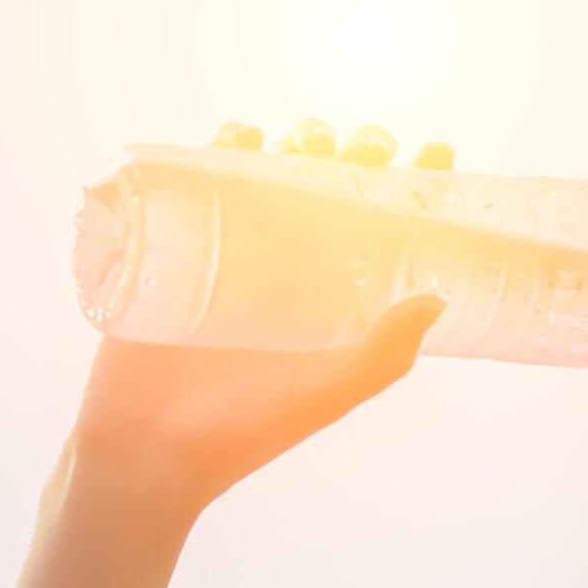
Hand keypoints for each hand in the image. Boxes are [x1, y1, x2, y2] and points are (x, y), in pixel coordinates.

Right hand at [65, 119, 457, 523]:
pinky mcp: (179, 248)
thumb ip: (382, 356)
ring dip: (294, 142)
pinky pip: (202, 184)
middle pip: (332, 188)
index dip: (414, 185)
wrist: (148, 452)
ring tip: (309, 137)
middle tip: (365, 144)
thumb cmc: (246, 431)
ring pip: (272, 175)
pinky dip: (219, 149)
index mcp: (335, 297)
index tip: (436, 152)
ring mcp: (235, 254)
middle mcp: (293, 269)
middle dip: (355, 152)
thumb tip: (439, 297)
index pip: (384, 226)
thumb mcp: (326, 394)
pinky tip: (239, 134)